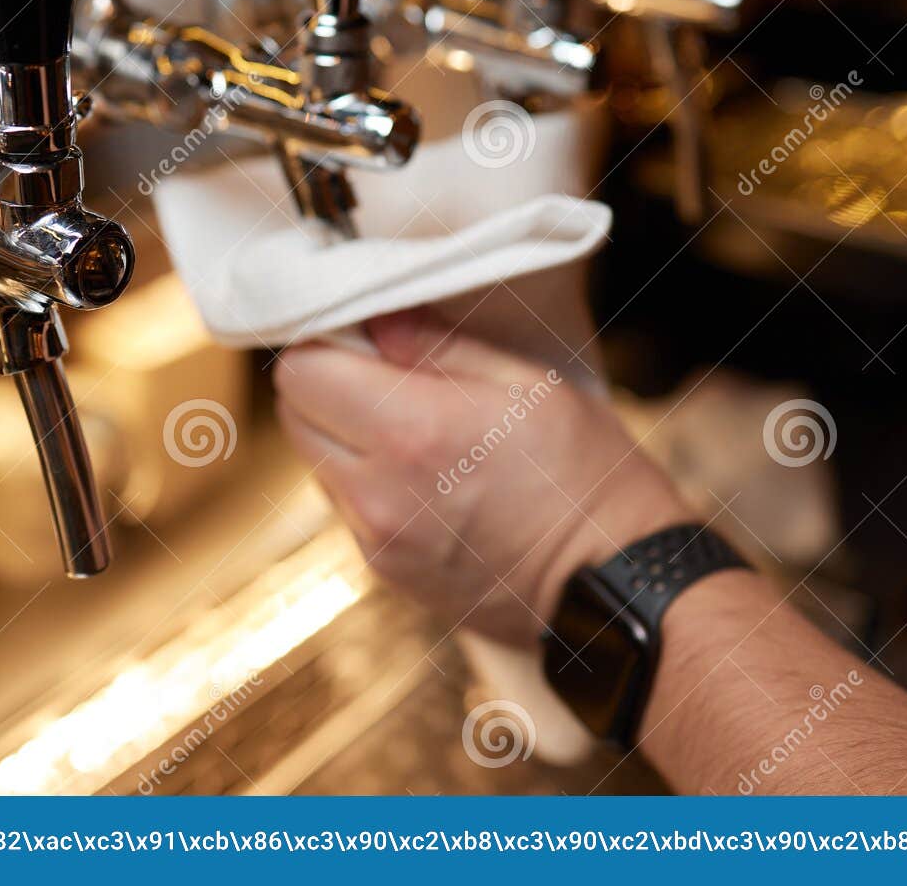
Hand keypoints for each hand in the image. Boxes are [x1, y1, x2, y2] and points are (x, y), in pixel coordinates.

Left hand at [273, 309, 690, 648]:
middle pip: (294, 415)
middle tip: (384, 374)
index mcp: (413, 432)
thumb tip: (376, 320)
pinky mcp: (385, 571)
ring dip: (342, 434)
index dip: (327, 343)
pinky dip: (365, 481)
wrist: (612, 586)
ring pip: (315, 461)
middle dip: (326, 384)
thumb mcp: (530, 386)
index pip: (301, 372)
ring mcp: (377, 540)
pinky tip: (425, 476)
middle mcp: (378, 492)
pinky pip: (346, 506)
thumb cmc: (587, 476)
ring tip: (411, 428)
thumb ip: (441, 348)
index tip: (363, 335)